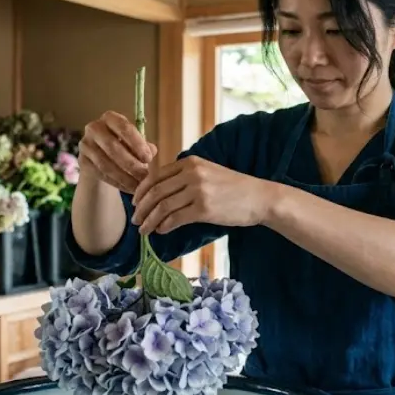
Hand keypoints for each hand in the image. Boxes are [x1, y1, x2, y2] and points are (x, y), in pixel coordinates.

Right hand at [78, 111, 157, 193]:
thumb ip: (145, 146)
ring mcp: (85, 145)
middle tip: (144, 176)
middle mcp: (94, 128)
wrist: (104, 158)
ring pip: (105, 164)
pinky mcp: (82, 161)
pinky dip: (116, 183)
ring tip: (139, 186)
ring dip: (124, 177)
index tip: (148, 158)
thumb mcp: (136, 143)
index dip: (137, 143)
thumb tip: (152, 151)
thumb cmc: (125, 147)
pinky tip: (128, 188)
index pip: (124, 127)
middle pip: (112, 147)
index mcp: (110, 118)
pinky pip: (100, 174)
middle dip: (131, 164)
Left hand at [131, 156, 274, 234]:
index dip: (141, 191)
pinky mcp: (204, 209)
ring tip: (144, 230)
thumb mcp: (208, 172)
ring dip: (150, 220)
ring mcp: (198, 191)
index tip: (135, 203)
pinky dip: (164, 226)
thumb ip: (185, 176)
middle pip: (156, 191)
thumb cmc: (234, 188)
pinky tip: (161, 231)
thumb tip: (159, 192)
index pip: (156, 176)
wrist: (260, 198)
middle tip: (136, 220)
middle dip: (141, 208)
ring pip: (163, 206)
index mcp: (190, 162)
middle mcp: (192, 174)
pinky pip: (176, 218)